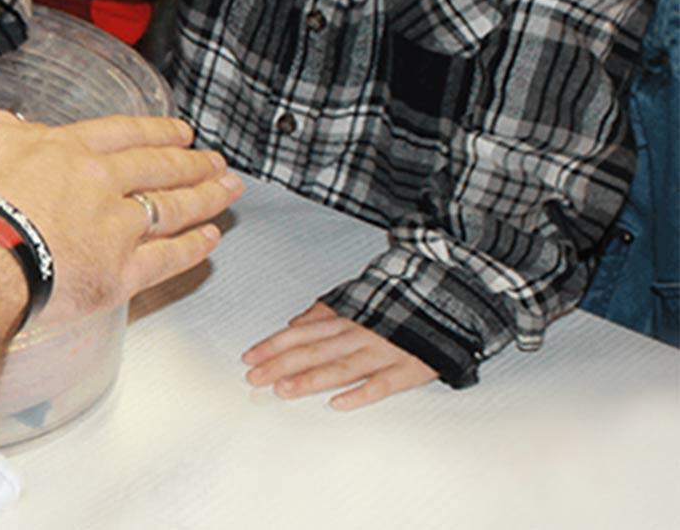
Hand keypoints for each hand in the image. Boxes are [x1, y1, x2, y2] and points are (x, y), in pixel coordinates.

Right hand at [0, 112, 241, 320]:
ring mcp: (114, 228)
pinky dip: (191, 249)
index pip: (122, 133)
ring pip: (172, 208)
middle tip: (216, 160)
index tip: (179, 131)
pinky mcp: (118, 274)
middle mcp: (99, 182)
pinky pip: (166, 260)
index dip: (154, 130)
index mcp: (65, 149)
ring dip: (204, 197)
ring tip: (227, 191)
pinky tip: (209, 241)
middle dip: (192, 162)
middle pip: (158, 166)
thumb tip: (11, 125)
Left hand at [242, 301, 438, 409]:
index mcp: (348, 317)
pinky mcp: (410, 369)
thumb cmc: (401, 303)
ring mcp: (385, 351)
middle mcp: (361, 333)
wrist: (453, 301)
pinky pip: (383, 384)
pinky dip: (361, 394)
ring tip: (283, 390)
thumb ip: (326, 312)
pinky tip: (338, 404)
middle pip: (315, 351)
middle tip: (254, 378)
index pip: (302, 332)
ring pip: (342, 367)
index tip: (249, 357)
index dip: (274, 344)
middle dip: (281, 364)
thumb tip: (295, 323)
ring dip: (311, 379)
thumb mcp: (360, 298)